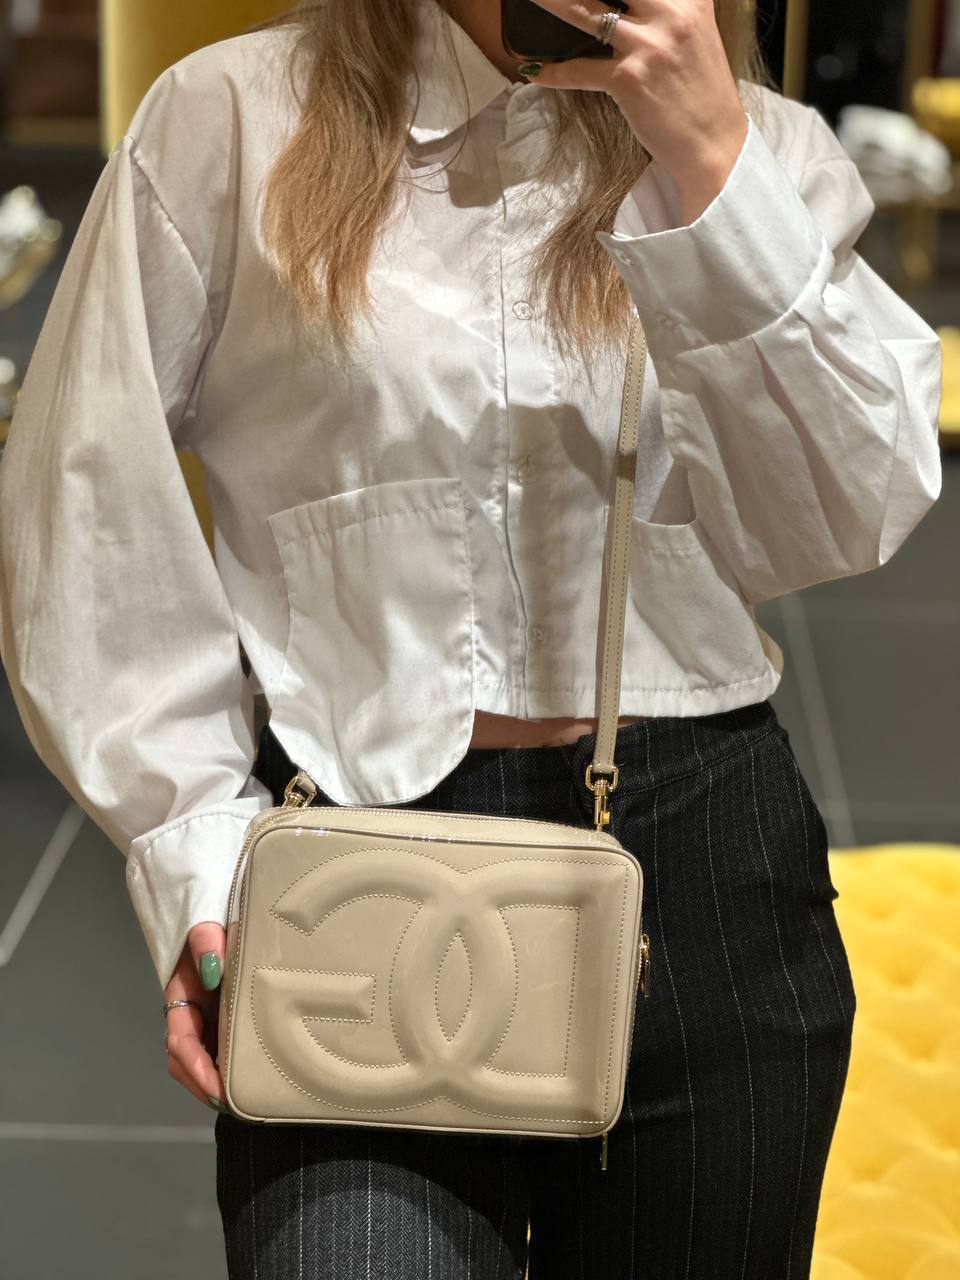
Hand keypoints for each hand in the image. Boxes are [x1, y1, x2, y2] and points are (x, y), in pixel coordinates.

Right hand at [163, 921, 227, 1111]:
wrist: (213, 902)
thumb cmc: (210, 915)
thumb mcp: (207, 924)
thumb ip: (207, 942)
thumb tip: (213, 970)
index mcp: (180, 994)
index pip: (180, 1041)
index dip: (196, 1068)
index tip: (217, 1087)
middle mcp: (189, 1010)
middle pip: (186, 1060)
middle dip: (205, 1085)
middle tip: (235, 1105)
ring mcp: (205, 1014)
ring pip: (202, 1057)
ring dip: (216, 1080)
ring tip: (245, 1101)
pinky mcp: (221, 1013)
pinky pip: (220, 1045)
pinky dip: (229, 1065)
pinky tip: (251, 1076)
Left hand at [519, 1, 748, 219]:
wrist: (713, 145)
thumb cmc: (701, 93)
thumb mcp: (694, 34)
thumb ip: (666, 8)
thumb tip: (628, 7)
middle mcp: (671, 13)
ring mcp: (648, 46)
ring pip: (586, 11)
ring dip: (552, 3)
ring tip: (532, 0)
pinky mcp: (628, 80)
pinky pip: (578, 71)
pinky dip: (552, 72)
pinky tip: (533, 70)